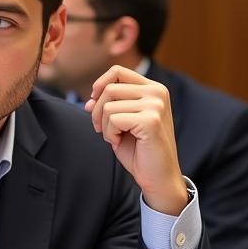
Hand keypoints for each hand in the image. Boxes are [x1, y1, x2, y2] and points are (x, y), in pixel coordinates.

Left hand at [85, 65, 188, 215]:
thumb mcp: (121, 123)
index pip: (118, 71)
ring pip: (108, 105)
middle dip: (97, 111)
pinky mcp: (150, 120)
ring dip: (104, 126)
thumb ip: (109, 106)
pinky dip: (109, 134)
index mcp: (153, 89)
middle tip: (101, 130)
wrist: (158, 178)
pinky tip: (119, 142)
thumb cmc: (140, 152)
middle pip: (109, 88)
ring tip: (115, 138)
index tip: (93, 103)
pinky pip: (113, 119)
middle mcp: (157, 92)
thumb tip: (89, 100)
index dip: (99, 85)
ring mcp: (156, 105)